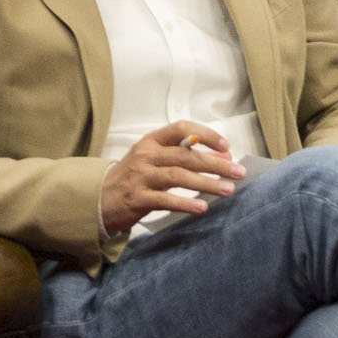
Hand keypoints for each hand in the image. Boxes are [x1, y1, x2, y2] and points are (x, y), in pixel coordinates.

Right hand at [100, 119, 243, 234]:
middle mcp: (145, 156)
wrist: (99, 198)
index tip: (226, 147)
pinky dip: (185, 203)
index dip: (206, 135)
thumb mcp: (153, 158)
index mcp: (151, 142)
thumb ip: (183, 154)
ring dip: (206, 183)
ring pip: (178, 176)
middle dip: (215, 164)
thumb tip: (223, 156)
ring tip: (228, 190)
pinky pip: (165, 200)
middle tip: (237, 172)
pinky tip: (202, 207)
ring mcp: (139, 177)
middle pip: (185, 156)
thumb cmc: (134, 177)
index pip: (181, 129)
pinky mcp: (137, 199)